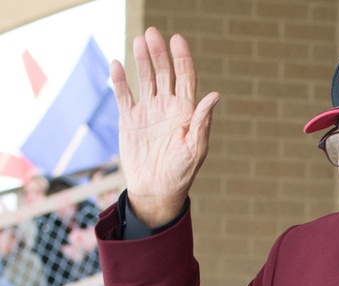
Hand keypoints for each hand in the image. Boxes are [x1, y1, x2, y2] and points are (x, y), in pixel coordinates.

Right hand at [110, 28, 219, 226]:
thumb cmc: (181, 174)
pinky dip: (119, 80)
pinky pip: (123, 94)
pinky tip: (117, 64)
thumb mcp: (195, 149)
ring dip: (142, 59)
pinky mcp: (129, 119)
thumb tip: (215, 95)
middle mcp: (167, 106)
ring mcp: (148, 111)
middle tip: (152, 33)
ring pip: (144, 78)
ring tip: (138, 41)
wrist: (156, 192)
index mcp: (186, 112)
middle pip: (164, 72)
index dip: (182, 58)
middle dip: (159, 53)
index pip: (186, 77)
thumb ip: (202, 121)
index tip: (177, 40)